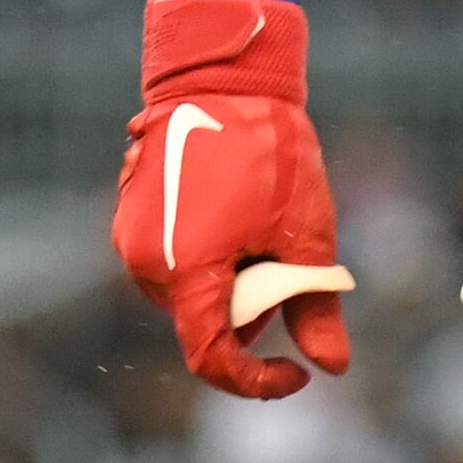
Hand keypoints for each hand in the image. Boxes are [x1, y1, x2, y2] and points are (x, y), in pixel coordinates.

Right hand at [112, 0, 355, 398]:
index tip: (297, 372)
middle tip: (285, 251)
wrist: (225, 81)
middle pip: (205, 324)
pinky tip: (234, 213)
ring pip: (191, 297)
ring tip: (256, 222)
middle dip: (253, 308)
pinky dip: (210, 260)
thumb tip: (334, 368)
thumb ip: (315, 309)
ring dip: (230, 282)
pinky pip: (175, 268)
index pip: (211, 358)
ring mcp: (129, 244)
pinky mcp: (128, 225)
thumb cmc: (271, 152)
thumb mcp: (308, 236)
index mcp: (187, 272)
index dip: (256, 380)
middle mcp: (145, 266)